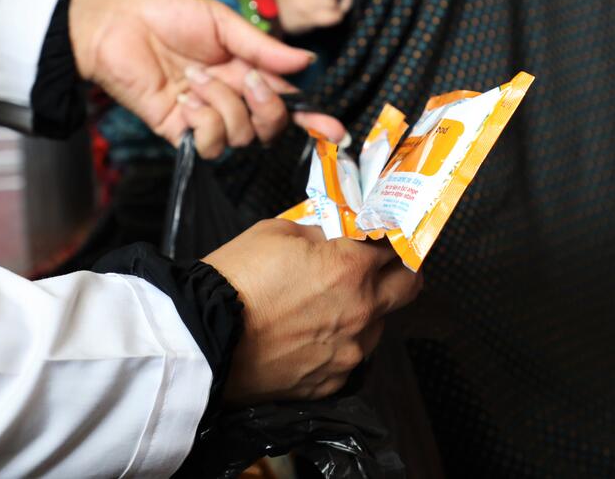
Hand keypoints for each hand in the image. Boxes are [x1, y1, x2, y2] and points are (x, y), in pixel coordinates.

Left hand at [69, 0, 345, 155]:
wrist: (115, 24)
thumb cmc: (164, 13)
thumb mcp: (220, 22)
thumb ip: (262, 47)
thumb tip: (306, 61)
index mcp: (245, 70)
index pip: (287, 101)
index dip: (313, 119)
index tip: (335, 131)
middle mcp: (230, 97)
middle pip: (270, 126)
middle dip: (268, 106)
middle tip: (246, 77)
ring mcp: (205, 115)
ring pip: (242, 135)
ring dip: (224, 104)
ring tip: (195, 76)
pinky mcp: (179, 130)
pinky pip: (209, 143)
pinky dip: (203, 121)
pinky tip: (185, 98)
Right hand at [203, 219, 422, 403]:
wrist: (205, 338)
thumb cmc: (236, 279)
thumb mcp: (276, 232)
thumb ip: (318, 233)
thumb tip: (334, 236)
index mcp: (351, 267)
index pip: (395, 244)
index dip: (387, 236)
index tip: (379, 236)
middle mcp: (362, 311)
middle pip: (409, 286)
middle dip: (398, 271)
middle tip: (377, 266)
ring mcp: (350, 351)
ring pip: (378, 326)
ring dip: (365, 312)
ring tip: (326, 307)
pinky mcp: (332, 381)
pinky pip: (349, 357)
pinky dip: (338, 344)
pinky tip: (308, 336)